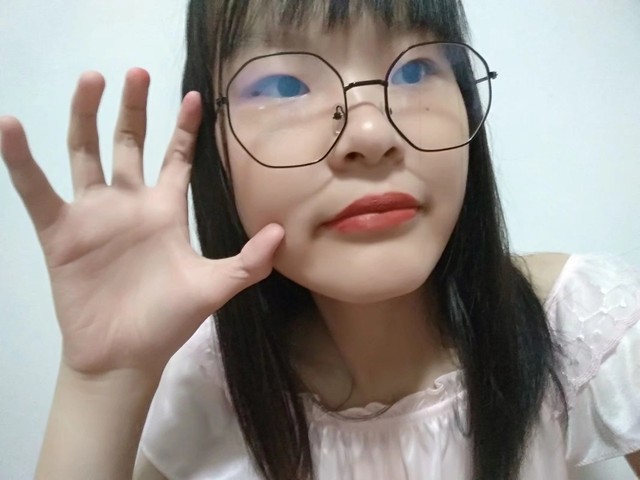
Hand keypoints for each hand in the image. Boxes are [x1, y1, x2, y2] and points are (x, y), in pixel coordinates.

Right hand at [0, 69, 283, 377]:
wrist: (124, 356)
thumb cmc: (168, 321)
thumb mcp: (214, 286)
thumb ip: (248, 261)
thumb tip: (281, 232)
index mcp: (165, 210)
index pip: (176, 158)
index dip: (184, 128)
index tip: (194, 96)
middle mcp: (129, 203)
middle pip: (130, 143)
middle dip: (133, 108)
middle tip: (136, 71)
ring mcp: (93, 215)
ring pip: (85, 153)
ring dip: (85, 116)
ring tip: (91, 79)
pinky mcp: (60, 233)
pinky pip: (37, 189)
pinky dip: (21, 159)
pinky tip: (10, 125)